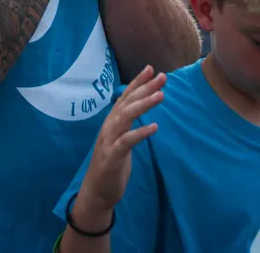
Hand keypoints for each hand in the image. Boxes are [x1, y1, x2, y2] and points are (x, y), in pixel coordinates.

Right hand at [79, 65, 164, 211]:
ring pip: (126, 116)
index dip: (138, 82)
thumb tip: (138, 106)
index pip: (125, 96)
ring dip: (143, 104)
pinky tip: (154, 127)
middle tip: (162, 77)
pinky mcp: (112, 156)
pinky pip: (127, 141)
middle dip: (145, 88)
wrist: (97, 191)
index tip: (151, 69)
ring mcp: (109, 140)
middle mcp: (110, 126)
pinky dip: (140, 133)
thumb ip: (127, 123)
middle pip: (128, 102)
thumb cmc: (112, 163)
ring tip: (160, 95)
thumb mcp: (121, 138)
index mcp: (112, 121)